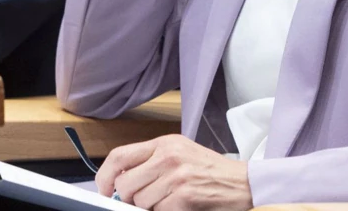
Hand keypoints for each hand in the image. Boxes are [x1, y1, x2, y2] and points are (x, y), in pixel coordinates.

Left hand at [96, 134, 251, 210]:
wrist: (242, 182)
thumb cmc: (209, 171)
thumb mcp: (179, 154)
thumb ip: (151, 162)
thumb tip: (119, 183)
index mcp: (165, 143)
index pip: (119, 156)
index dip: (105, 177)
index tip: (105, 190)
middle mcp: (168, 155)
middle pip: (125, 184)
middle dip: (128, 199)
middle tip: (141, 202)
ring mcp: (176, 175)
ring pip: (140, 201)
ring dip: (150, 207)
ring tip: (169, 200)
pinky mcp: (184, 195)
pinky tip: (180, 205)